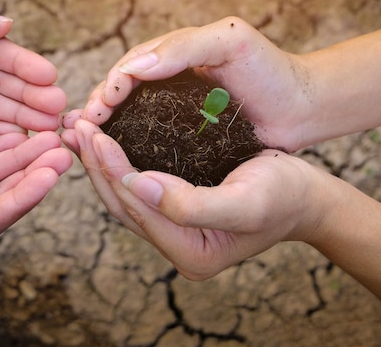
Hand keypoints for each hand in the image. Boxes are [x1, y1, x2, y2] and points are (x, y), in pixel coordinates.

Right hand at [62, 17, 313, 152]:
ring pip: (129, 119)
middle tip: (77, 131)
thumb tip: (132, 68)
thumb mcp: (230, 41)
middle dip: (97, 111)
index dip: (107, 89)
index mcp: (170, 55)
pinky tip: (114, 161)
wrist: (302, 107)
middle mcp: (166, 82)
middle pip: (121, 94)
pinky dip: (128, 148)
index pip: (127, 69)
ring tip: (83, 146)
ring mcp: (173, 110)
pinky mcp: (184, 136)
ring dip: (105, 131)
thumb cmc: (270, 69)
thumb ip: (183, 46)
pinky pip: (148, 140)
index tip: (95, 112)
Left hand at [63, 120, 323, 279]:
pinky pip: (136, 186)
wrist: (307, 195)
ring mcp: (172, 230)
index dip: (112, 170)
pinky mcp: (172, 210)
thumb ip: (189, 204)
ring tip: (77, 130)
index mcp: (189, 252)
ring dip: (98, 162)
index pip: (136, 209)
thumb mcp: (246, 201)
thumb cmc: (284, 194)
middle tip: (73, 127)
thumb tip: (136, 183)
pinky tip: (102, 138)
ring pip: (124, 195)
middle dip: (95, 165)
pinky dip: (116, 162)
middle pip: (122, 204)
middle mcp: (175, 246)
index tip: (93, 134)